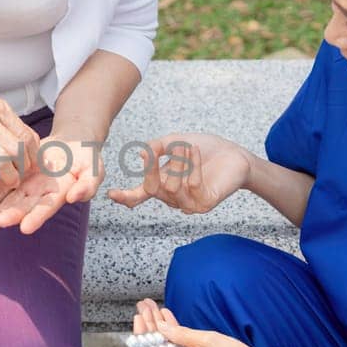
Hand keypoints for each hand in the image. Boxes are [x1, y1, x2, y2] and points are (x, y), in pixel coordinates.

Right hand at [0, 90, 40, 190]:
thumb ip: (10, 124)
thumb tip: (31, 144)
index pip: (26, 136)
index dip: (34, 155)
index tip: (34, 164)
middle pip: (17, 150)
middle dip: (24, 168)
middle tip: (22, 174)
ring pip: (1, 161)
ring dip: (10, 177)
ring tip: (10, 182)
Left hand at [0, 134, 101, 233]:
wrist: (73, 144)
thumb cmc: (87, 160)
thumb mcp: (94, 170)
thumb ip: (87, 185)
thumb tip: (75, 198)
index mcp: (60, 194)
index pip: (47, 207)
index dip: (36, 217)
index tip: (25, 228)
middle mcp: (42, 193)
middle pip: (24, 206)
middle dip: (9, 216)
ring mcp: (29, 184)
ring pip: (11, 199)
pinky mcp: (19, 173)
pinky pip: (4, 185)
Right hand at [107, 133, 251, 214]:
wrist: (235, 155)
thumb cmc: (206, 149)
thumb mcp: (176, 142)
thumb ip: (158, 147)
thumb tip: (141, 153)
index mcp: (162, 185)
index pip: (140, 195)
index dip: (126, 196)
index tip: (111, 194)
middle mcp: (173, 198)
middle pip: (153, 187)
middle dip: (155, 166)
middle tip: (168, 146)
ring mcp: (188, 204)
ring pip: (171, 187)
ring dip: (179, 163)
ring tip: (188, 147)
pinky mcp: (204, 204)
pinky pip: (192, 187)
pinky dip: (192, 167)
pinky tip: (197, 153)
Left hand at [133, 299, 277, 346]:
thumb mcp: (208, 340)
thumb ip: (180, 334)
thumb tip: (161, 327)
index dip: (145, 330)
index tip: (141, 313)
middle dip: (152, 327)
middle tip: (146, 306)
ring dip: (163, 332)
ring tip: (155, 310)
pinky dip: (175, 342)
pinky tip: (171, 324)